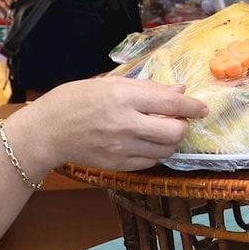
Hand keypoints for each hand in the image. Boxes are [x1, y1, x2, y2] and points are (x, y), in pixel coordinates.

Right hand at [15, 73, 211, 173]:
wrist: (46, 132)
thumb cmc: (74, 100)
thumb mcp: (108, 84)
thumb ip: (146, 88)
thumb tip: (179, 91)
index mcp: (123, 98)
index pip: (172, 104)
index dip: (193, 107)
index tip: (202, 108)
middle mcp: (126, 124)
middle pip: (175, 132)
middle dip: (183, 126)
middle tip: (177, 120)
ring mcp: (122, 148)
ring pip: (166, 150)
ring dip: (170, 141)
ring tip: (159, 131)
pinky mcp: (117, 165)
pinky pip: (150, 163)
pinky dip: (155, 153)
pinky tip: (145, 143)